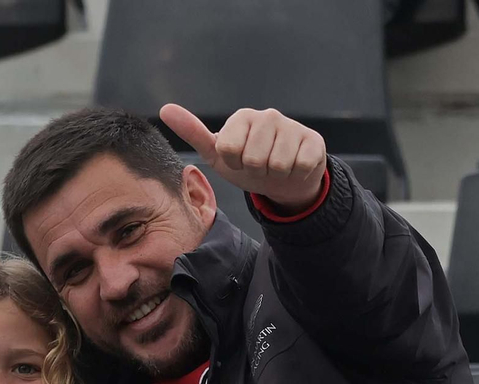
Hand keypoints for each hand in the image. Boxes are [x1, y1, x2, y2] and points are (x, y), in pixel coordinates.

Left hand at [160, 103, 326, 214]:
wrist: (285, 179)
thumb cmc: (248, 165)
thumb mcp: (218, 154)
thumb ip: (193, 132)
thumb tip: (165, 109)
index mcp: (241, 117)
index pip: (228, 149)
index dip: (233, 163)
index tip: (238, 160)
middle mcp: (267, 116)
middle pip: (254, 159)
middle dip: (256, 170)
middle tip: (260, 166)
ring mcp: (292, 126)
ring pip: (278, 164)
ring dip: (275, 174)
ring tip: (276, 167)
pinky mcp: (313, 140)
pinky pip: (299, 166)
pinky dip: (295, 174)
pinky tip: (294, 166)